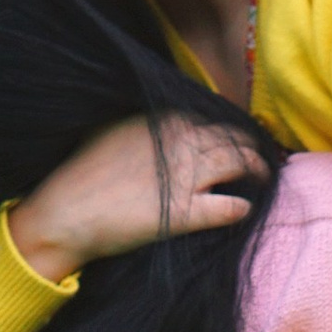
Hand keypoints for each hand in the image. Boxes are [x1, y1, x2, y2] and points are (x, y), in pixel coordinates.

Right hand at [8, 114, 258, 283]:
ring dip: (257, 170)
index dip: (226, 127)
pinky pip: (228, 208)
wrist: (66, 212)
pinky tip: (246, 210)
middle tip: (260, 154)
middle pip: (230, 137)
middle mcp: (180, 142)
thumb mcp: (110, 131)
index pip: (208, 116)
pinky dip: (241, 208)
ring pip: (238, 165)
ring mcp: (186, 178)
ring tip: (264, 176)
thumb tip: (159, 123)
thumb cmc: (81, 173)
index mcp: (162, 120)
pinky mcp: (186, 214)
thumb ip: (141, 125)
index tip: (235, 135)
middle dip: (250, 145)